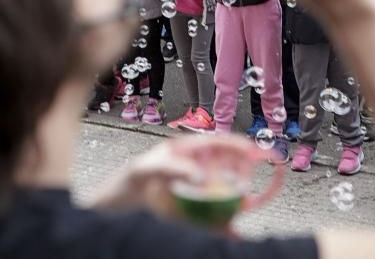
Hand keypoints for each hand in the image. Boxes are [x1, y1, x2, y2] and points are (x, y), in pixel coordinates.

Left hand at [89, 133, 265, 216]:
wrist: (118, 205)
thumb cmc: (130, 179)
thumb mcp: (147, 168)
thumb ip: (172, 167)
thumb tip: (200, 175)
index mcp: (186, 151)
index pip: (217, 143)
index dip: (238, 146)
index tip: (256, 151)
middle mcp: (195, 168)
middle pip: (225, 169)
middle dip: (241, 177)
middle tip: (250, 187)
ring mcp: (194, 190)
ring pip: (221, 195)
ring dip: (234, 203)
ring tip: (244, 210)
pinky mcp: (192, 210)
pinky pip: (211, 216)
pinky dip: (222, 224)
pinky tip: (230, 232)